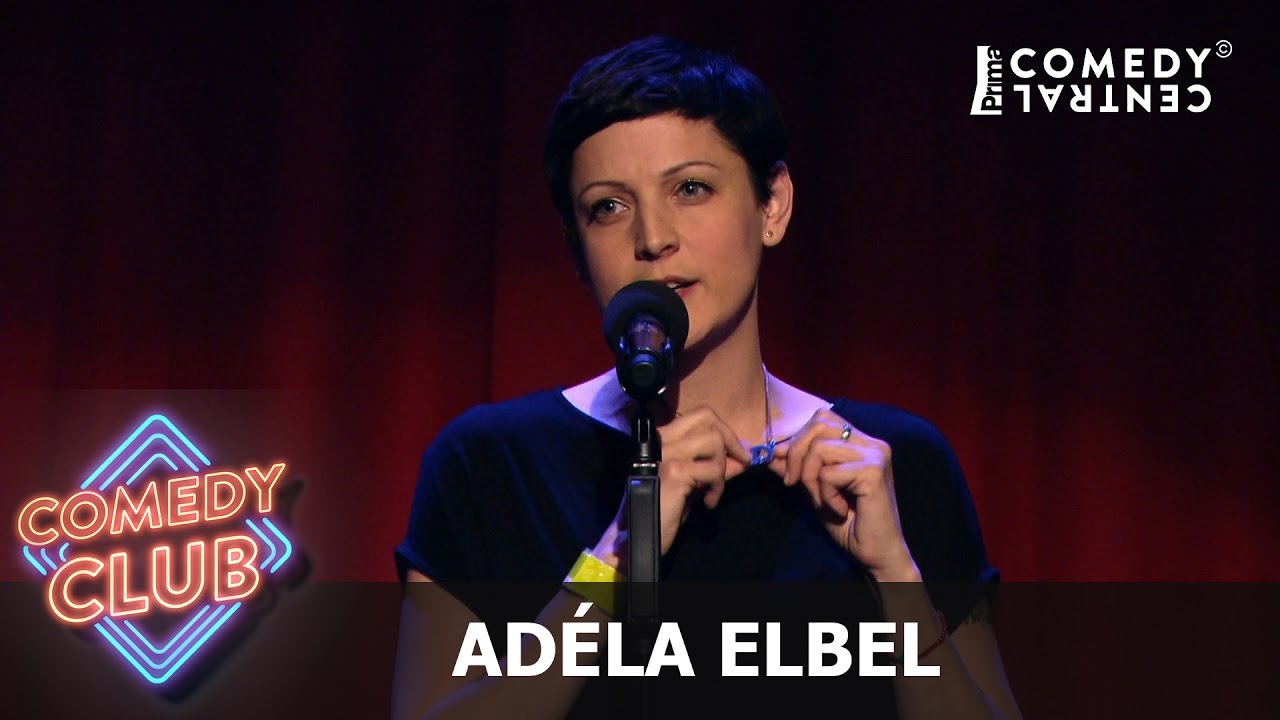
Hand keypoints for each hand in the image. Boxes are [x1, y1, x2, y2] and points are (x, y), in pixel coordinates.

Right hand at [593, 406, 752, 571]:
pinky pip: (712, 470)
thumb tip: (741, 458)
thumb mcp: (692, 483)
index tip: (737, 453)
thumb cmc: (660, 510)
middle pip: (708, 417)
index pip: (700, 415)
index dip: (725, 430)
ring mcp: (666, 453)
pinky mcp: (673, 472)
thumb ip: (713, 466)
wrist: (637, 535)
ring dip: (722, 466)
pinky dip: (717, 487)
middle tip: (739, 464)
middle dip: (731, 440)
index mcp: (662, 438)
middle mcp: (661, 439)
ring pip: (713, 440)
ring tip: (713, 490)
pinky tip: (707, 503)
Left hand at [771, 409, 918, 581]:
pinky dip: (825, 495)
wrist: (876, 553)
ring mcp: (876, 455)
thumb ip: (798, 467)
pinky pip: (828, 474)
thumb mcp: (815, 490)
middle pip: (818, 424)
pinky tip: (840, 510)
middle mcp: (873, 443)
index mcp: (862, 442)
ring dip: (810, 479)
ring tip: (823, 500)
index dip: (797, 439)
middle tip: (794, 484)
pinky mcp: (873, 472)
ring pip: (819, 449)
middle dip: (796, 454)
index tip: (787, 469)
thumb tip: (772, 450)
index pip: (822, 418)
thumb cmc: (849, 523)